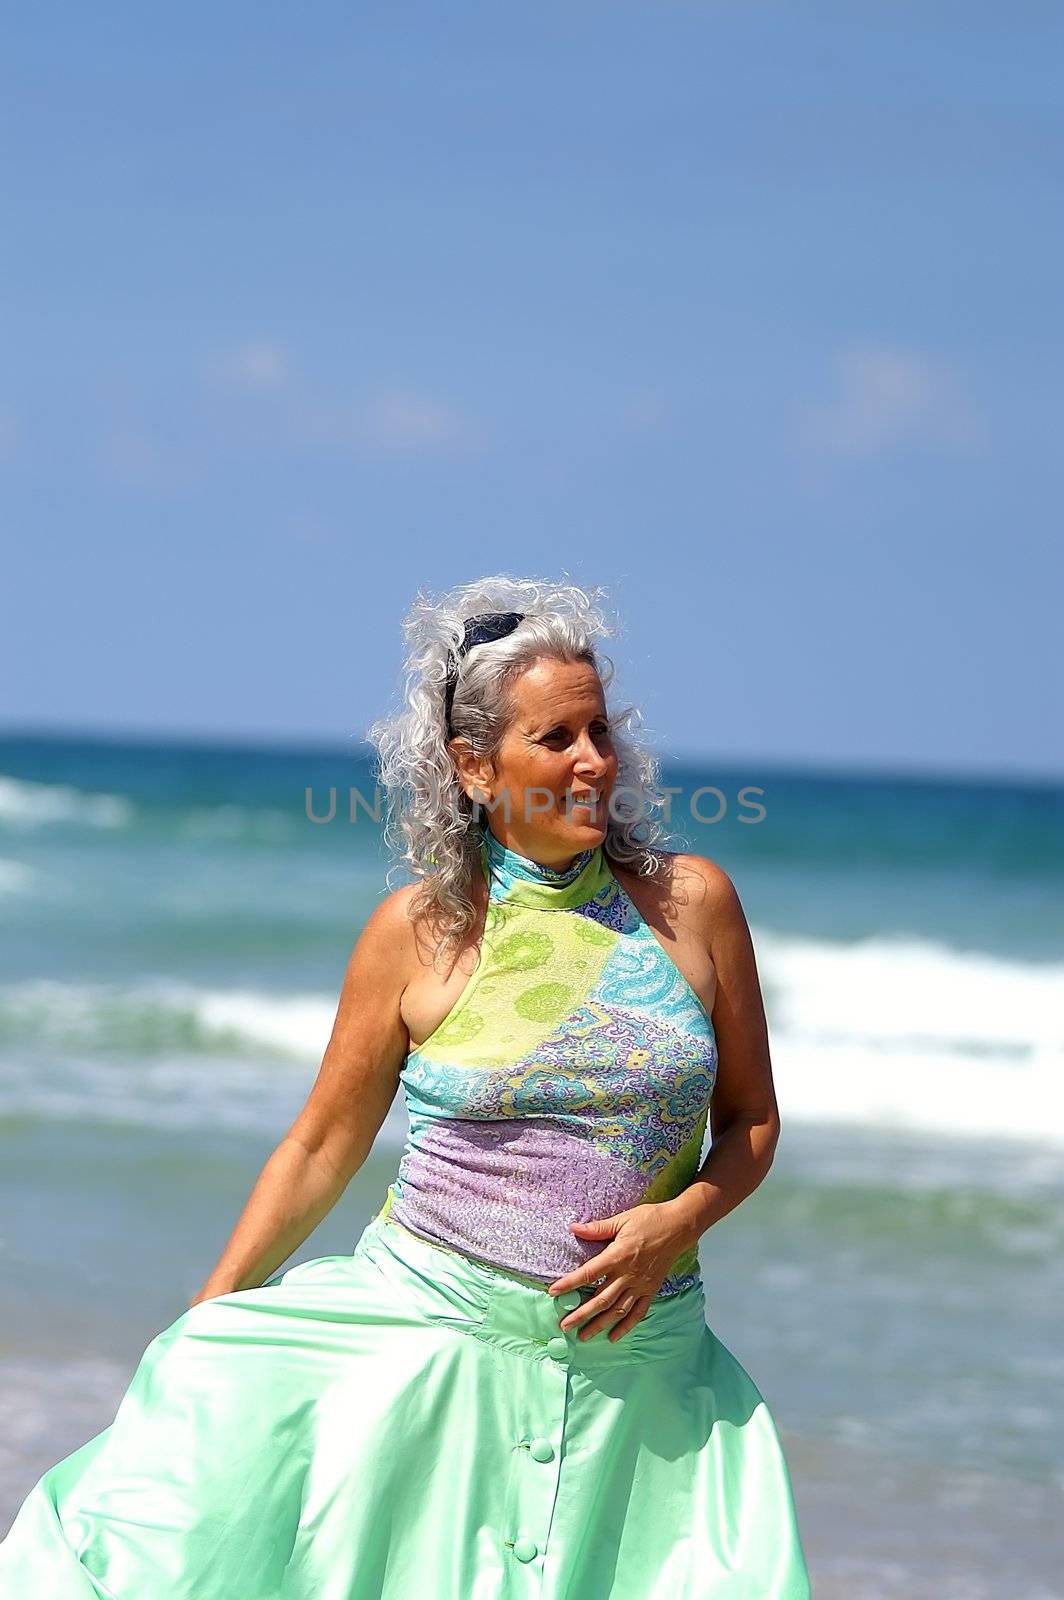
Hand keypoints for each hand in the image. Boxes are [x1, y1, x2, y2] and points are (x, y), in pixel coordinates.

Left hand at [546, 1201, 693, 1341]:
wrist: (679, 1227)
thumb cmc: (650, 1220)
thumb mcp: (622, 1219)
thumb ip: (597, 1228)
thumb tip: (574, 1228)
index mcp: (618, 1255)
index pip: (589, 1273)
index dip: (570, 1283)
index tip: (554, 1292)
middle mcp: (628, 1274)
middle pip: (601, 1299)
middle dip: (581, 1314)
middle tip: (564, 1325)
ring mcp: (641, 1285)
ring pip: (617, 1310)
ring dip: (599, 1324)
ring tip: (583, 1335)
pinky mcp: (651, 1290)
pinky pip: (638, 1312)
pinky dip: (626, 1326)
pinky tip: (614, 1337)